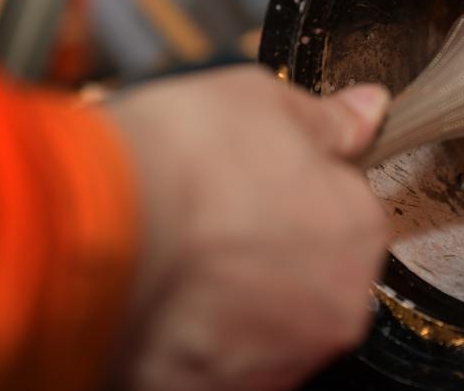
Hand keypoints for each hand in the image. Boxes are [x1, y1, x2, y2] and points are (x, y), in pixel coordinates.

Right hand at [106, 66, 389, 390]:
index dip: (294, 189)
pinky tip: (160, 297)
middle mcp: (333, 307)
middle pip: (310, 272)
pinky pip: (217, 360)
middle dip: (268, 247)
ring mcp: (279, 360)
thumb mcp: (268, 103)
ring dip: (233, 295)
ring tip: (177, 257)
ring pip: (265, 321)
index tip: (253, 181)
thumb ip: (331, 120)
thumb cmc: (184, 163)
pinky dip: (195, 334)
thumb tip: (368, 110)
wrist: (94, 227)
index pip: (344, 211)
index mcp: (356, 232)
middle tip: (212, 218)